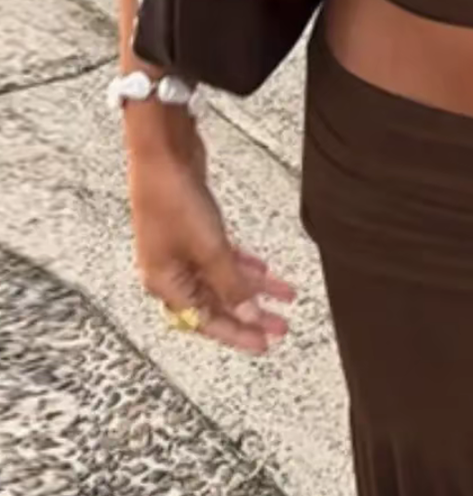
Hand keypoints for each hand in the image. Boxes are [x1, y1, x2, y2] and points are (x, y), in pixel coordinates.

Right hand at [126, 113, 296, 354]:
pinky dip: (243, 265)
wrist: (163, 152)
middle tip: (281, 325)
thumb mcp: (209, 249)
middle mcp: (171, 271)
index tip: (265, 344)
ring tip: (286, 295)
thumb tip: (248, 315)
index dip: (237, 334)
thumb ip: (231, 285)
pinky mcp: (194, 229)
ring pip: (223, 279)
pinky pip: (222, 257)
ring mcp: (182, 249)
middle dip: (251, 314)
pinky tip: (264, 269)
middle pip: (216, 303)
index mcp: (165, 283)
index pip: (205, 321)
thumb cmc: (174, 198)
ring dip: (254, 288)